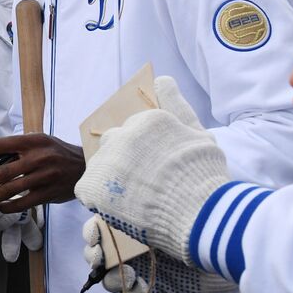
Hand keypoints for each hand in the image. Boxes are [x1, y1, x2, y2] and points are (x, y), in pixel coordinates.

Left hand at [0, 135, 84, 213]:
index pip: (0, 145)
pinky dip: (8, 206)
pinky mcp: (49, 193)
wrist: (87, 166)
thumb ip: (9, 147)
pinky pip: (23, 203)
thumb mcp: (36, 142)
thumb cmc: (56, 153)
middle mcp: (38, 157)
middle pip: (2, 172)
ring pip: (10, 190)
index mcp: (33, 141)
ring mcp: (44, 176)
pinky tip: (0, 207)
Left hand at [73, 92, 228, 264]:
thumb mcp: (198, 132)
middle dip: (123, 159)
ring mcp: (106, 161)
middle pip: (112, 144)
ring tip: (135, 198)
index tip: (157, 167)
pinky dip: (98, 198)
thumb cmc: (204, 175)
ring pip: (99, 166)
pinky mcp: (93, 187)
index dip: (144, 151)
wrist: (199, 213)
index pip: (133, 131)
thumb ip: (176, 104)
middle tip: (144, 183)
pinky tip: (120, 207)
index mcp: (146, 120)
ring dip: (110, 179)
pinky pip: (87, 190)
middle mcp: (122, 136)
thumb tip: (161, 79)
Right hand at [82, 215, 234, 292]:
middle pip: (97, 254)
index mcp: (130, 222)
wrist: (230, 245)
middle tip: (103, 257)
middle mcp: (132, 246)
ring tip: (130, 274)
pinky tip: (145, 286)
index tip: (95, 237)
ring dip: (112, 278)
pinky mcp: (153, 290)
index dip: (91, 234)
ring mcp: (141, 269)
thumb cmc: (200, 221)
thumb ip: (140, 203)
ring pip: (109, 278)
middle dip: (96, 257)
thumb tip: (107, 196)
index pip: (97, 228)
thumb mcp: (169, 206)